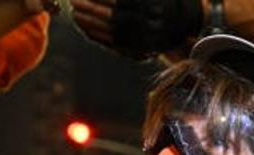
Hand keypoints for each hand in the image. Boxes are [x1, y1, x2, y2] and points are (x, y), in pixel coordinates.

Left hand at [70, 0, 201, 57]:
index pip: (118, 1)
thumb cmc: (159, 2)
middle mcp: (149, 24)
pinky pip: (114, 45)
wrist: (180, 25)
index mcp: (150, 6)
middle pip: (113, 17)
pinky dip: (97, 36)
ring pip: (112, 32)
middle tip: (74, 1)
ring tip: (75, 14)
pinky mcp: (141, 50)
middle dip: (90, 9)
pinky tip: (84, 27)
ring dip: (90, 23)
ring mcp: (145, 39)